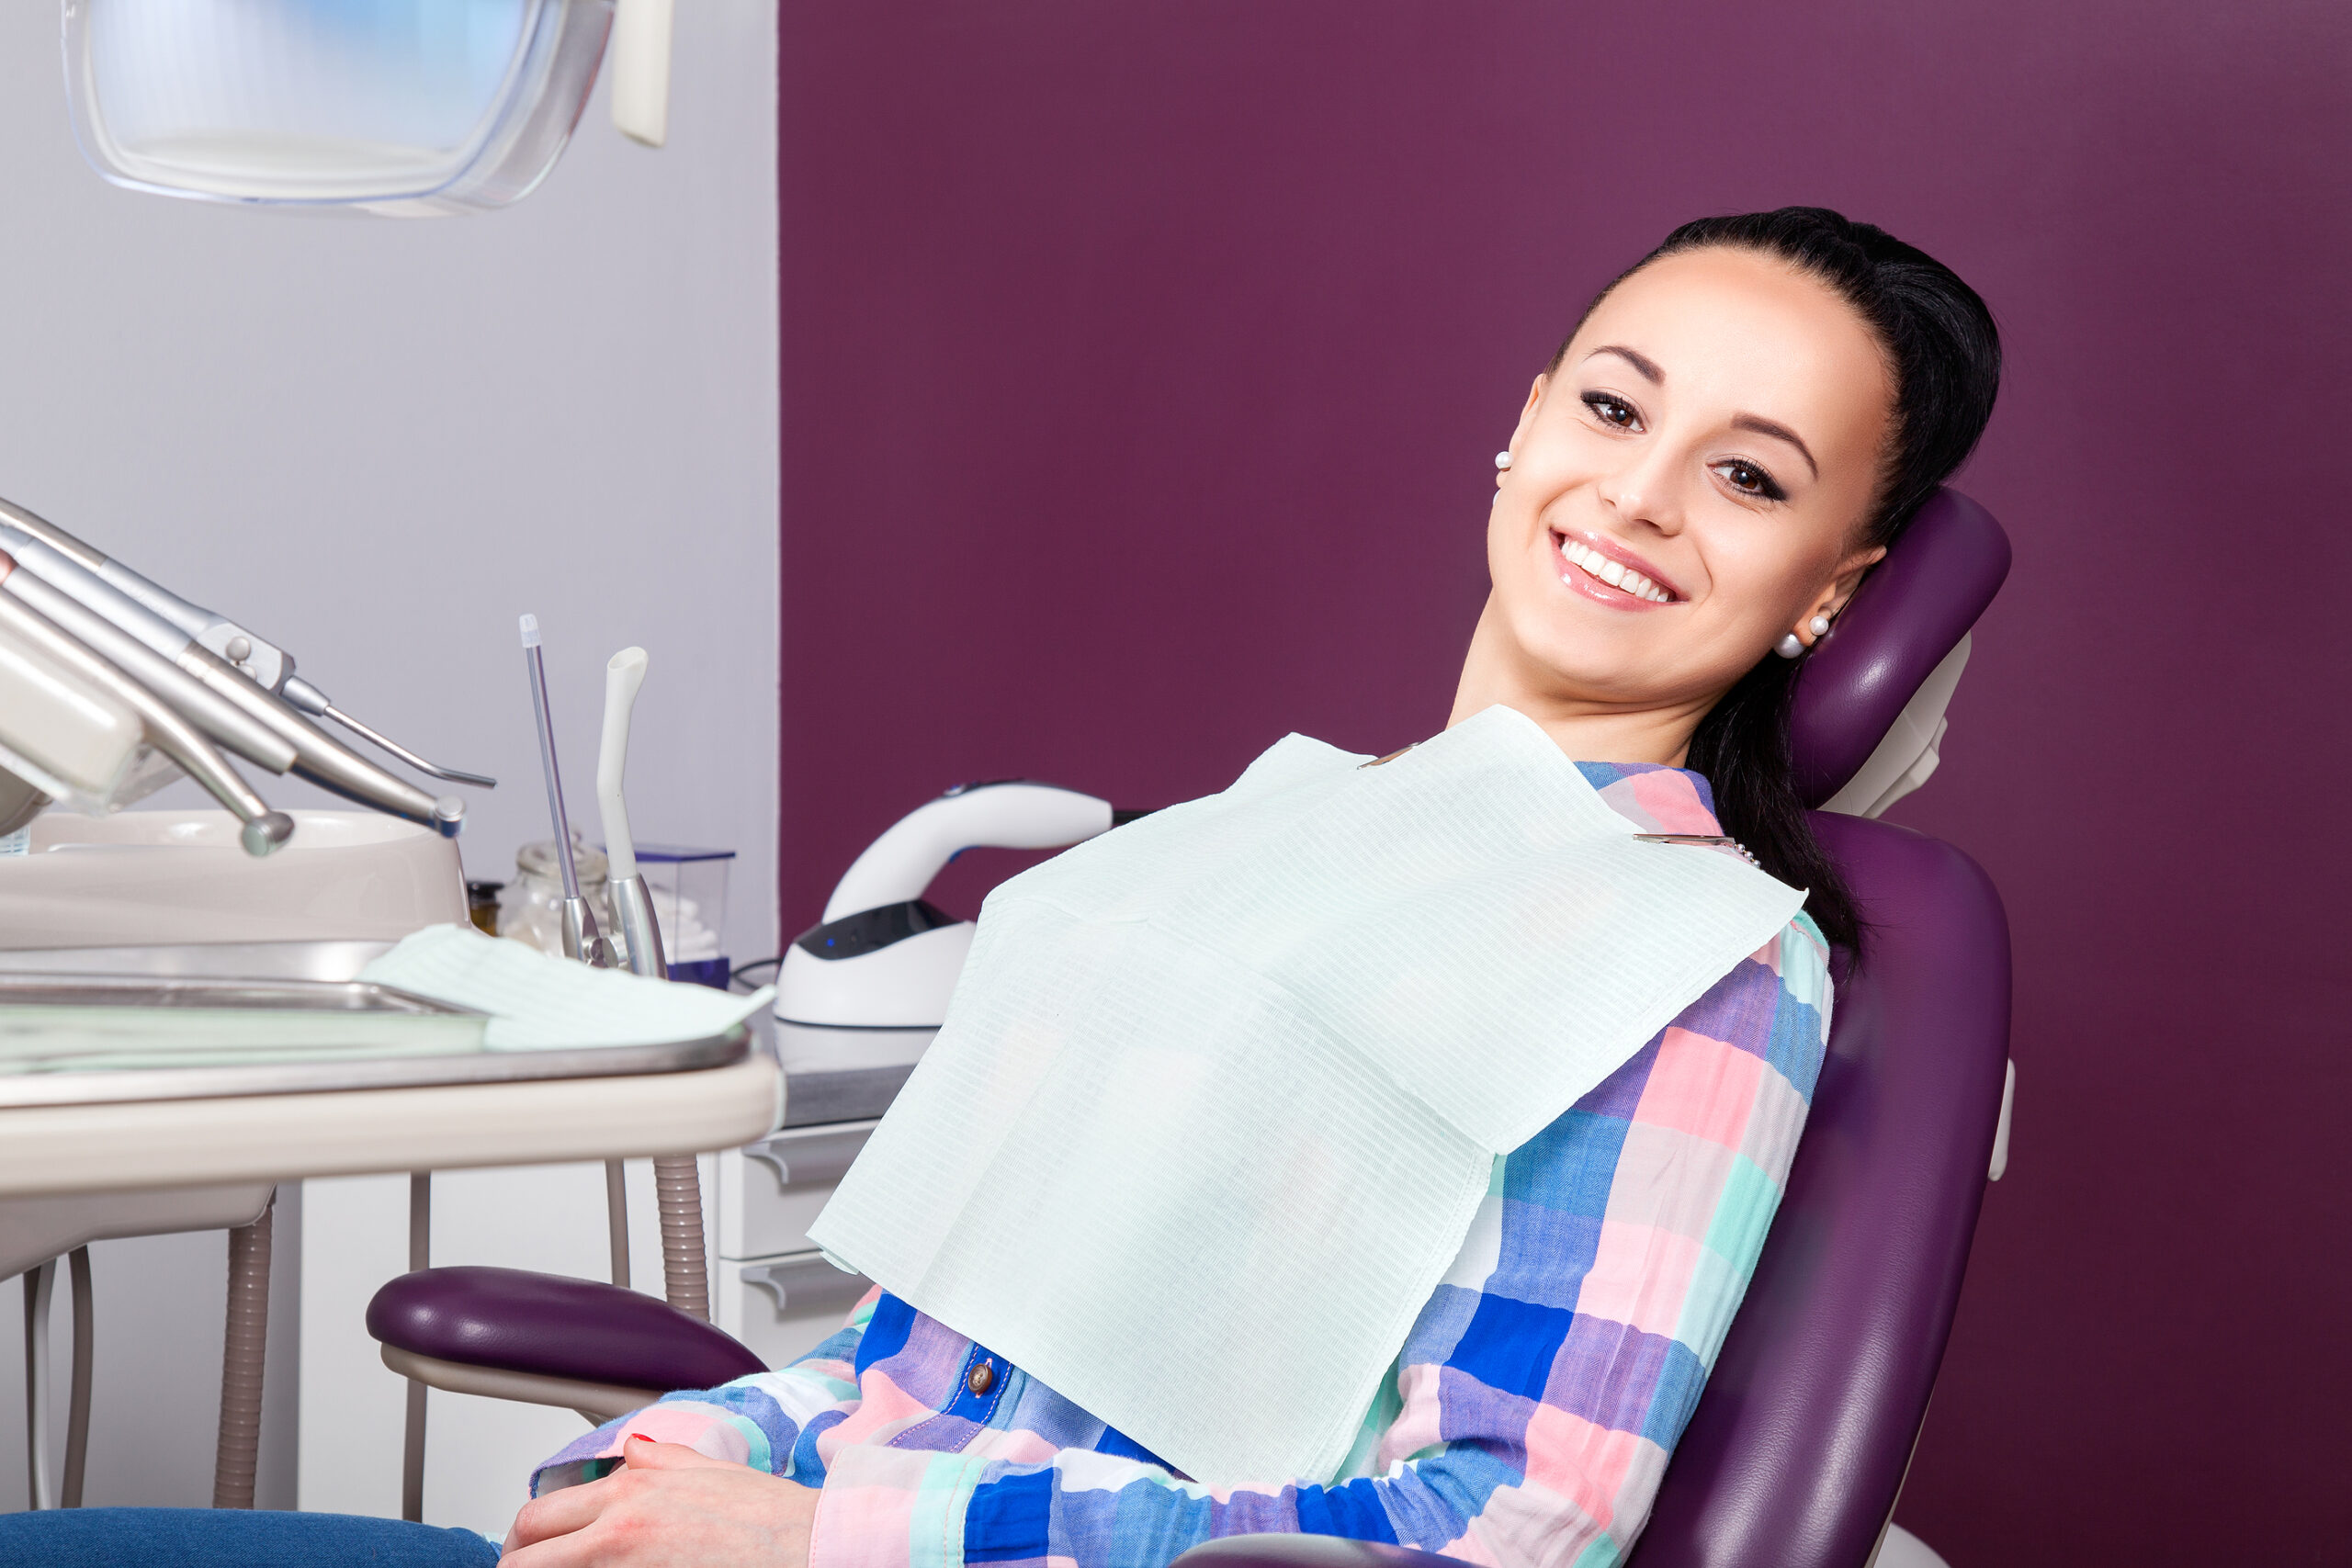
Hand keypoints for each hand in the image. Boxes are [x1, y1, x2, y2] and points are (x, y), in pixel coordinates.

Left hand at [502, 1434, 819, 1566]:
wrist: (813, 1547)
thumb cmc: (775, 1520)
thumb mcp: (715, 1472)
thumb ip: (666, 1461)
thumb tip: (634, 1454)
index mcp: (633, 1490)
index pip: (541, 1516)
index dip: (523, 1543)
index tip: (528, 1555)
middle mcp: (618, 1526)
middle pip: (525, 1554)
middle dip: (517, 1566)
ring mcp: (624, 1565)